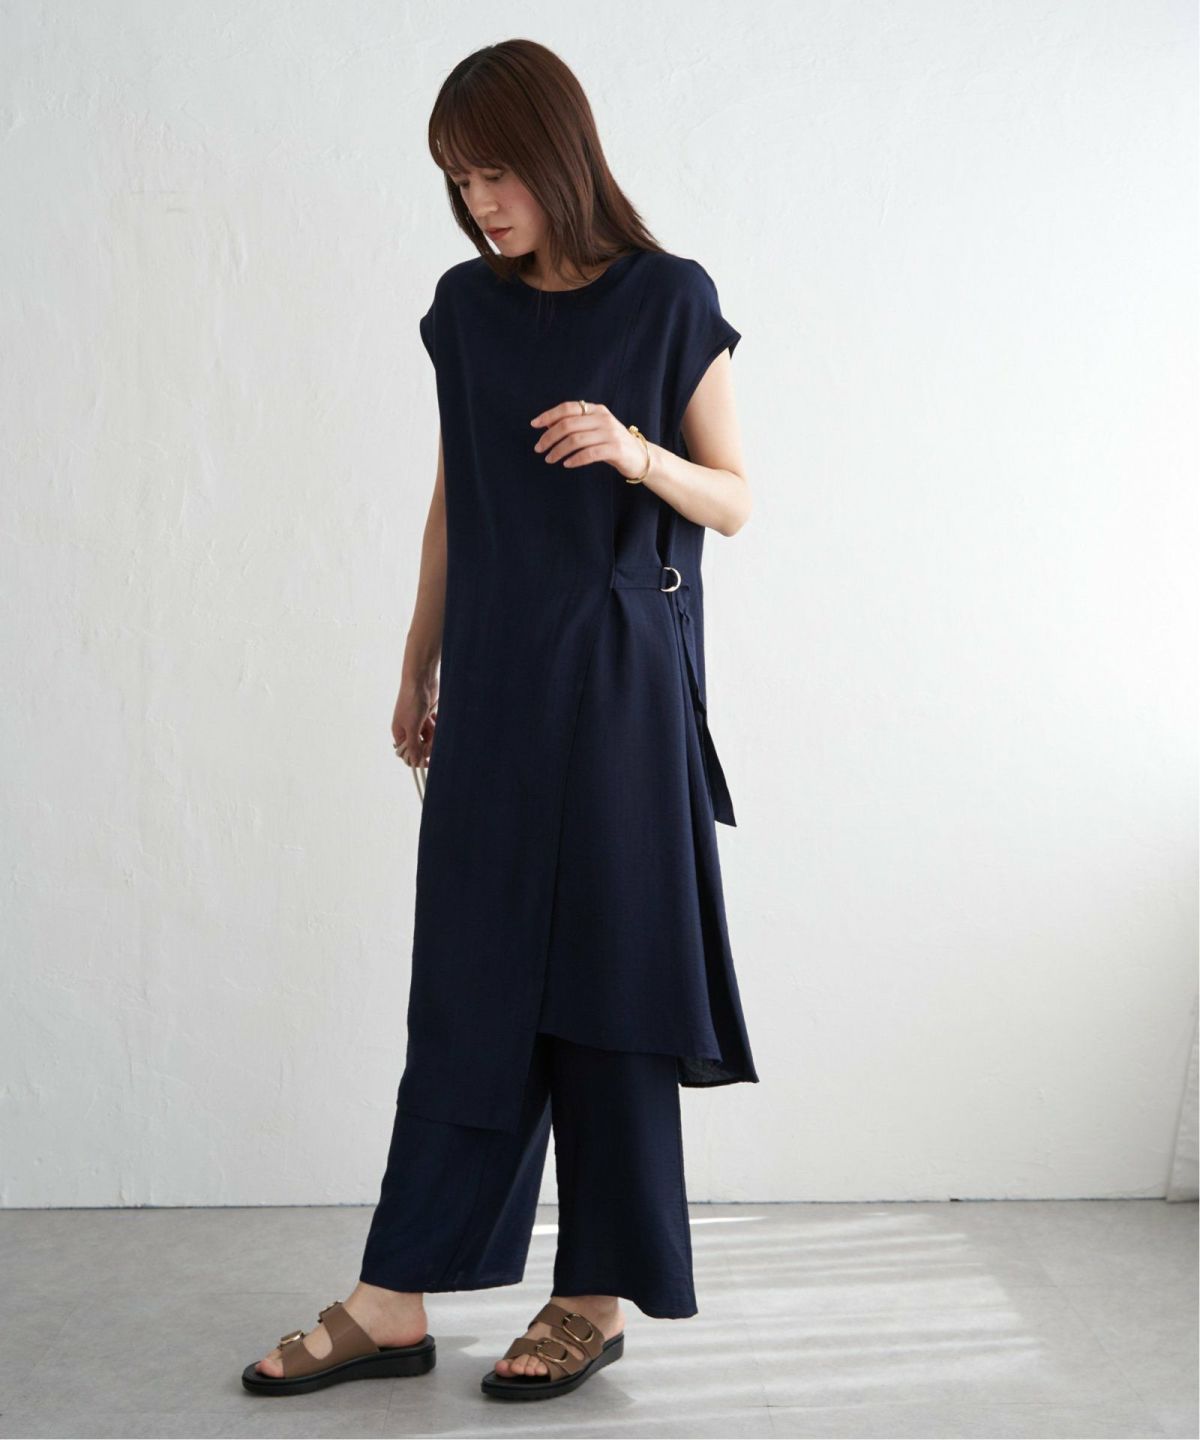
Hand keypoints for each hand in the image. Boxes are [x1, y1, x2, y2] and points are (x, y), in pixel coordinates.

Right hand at [392, 676, 437, 768]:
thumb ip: (413, 745)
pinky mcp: (428, 716)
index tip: (428, 761)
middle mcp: (408, 729)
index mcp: (399, 733)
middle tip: (434, 740)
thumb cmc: (412, 701)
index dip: (417, 758)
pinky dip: (437, 724)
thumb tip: (413, 762)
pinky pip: (435, 727)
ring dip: (434, 733)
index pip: (407, 753)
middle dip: (428, 744)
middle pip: (420, 746)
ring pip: (430, 737)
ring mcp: (419, 722)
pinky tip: (435, 715)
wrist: (421, 679)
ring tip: (433, 722)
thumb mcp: (412, 726)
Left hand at [530, 402, 648, 479]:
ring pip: (576, 440)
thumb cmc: (611, 444)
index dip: (549, 415)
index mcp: (596, 410)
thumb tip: (547, 425)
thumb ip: (575, 425)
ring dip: (558, 450)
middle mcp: (603, 418)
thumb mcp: (594, 430)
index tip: (534, 425)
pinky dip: (575, 459)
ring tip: (549, 459)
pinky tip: (566, 464)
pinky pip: (589, 453)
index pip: (568, 408)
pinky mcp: (615, 449)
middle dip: (549, 437)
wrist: (640, 456)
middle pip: (568, 424)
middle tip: (539, 449)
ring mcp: (610, 433)